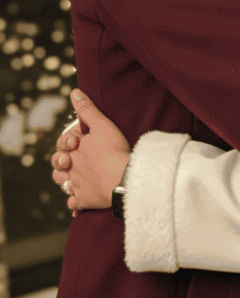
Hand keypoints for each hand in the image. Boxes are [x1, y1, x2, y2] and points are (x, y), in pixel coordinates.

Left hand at [52, 90, 130, 214]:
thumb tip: (74, 93)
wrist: (123, 179)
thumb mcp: (102, 125)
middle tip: (72, 159)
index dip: (67, 142)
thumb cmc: (113, 151)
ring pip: (63, 185)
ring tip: (75, 177)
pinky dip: (75, 203)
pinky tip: (80, 202)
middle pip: (58, 167)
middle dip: (62, 162)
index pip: (62, 145)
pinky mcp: (85, 201)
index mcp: (73, 151)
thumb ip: (87, 109)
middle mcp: (72, 169)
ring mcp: (77, 186)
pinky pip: (74, 204)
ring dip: (66, 181)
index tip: (78, 141)